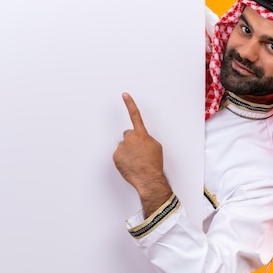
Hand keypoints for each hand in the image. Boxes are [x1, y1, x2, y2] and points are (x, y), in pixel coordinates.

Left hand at [113, 93, 171, 215]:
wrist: (148, 178)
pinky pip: (119, 155)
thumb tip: (141, 139)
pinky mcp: (115, 156)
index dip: (130, 104)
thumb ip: (146, 138)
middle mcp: (130, 138)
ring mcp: (122, 147)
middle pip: (128, 135)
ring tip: (136, 161)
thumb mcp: (156, 147)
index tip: (124, 94)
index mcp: (142, 134)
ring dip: (127, 151)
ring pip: (123, 146)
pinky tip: (130, 165)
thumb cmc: (154, 164)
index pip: (135, 115)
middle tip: (138, 152)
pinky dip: (123, 159)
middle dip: (132, 141)